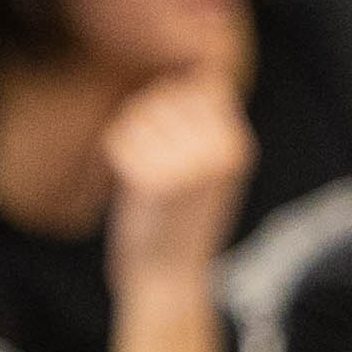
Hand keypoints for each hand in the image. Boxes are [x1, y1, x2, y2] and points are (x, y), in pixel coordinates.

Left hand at [102, 78, 253, 291]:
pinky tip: (129, 186)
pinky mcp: (155, 179)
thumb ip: (206, 123)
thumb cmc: (180, 223)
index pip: (200, 85)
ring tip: (144, 175)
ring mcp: (190, 163)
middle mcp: (220, 149)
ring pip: (141, 111)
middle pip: (167, 93)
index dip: (173, 108)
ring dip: (131, 137)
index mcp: (236, 144)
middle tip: (154, 166)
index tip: (172, 149)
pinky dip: (115, 156)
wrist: (169, 281)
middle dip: (149, 120)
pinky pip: (120, 137)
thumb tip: (204, 69)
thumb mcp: (210, 167)